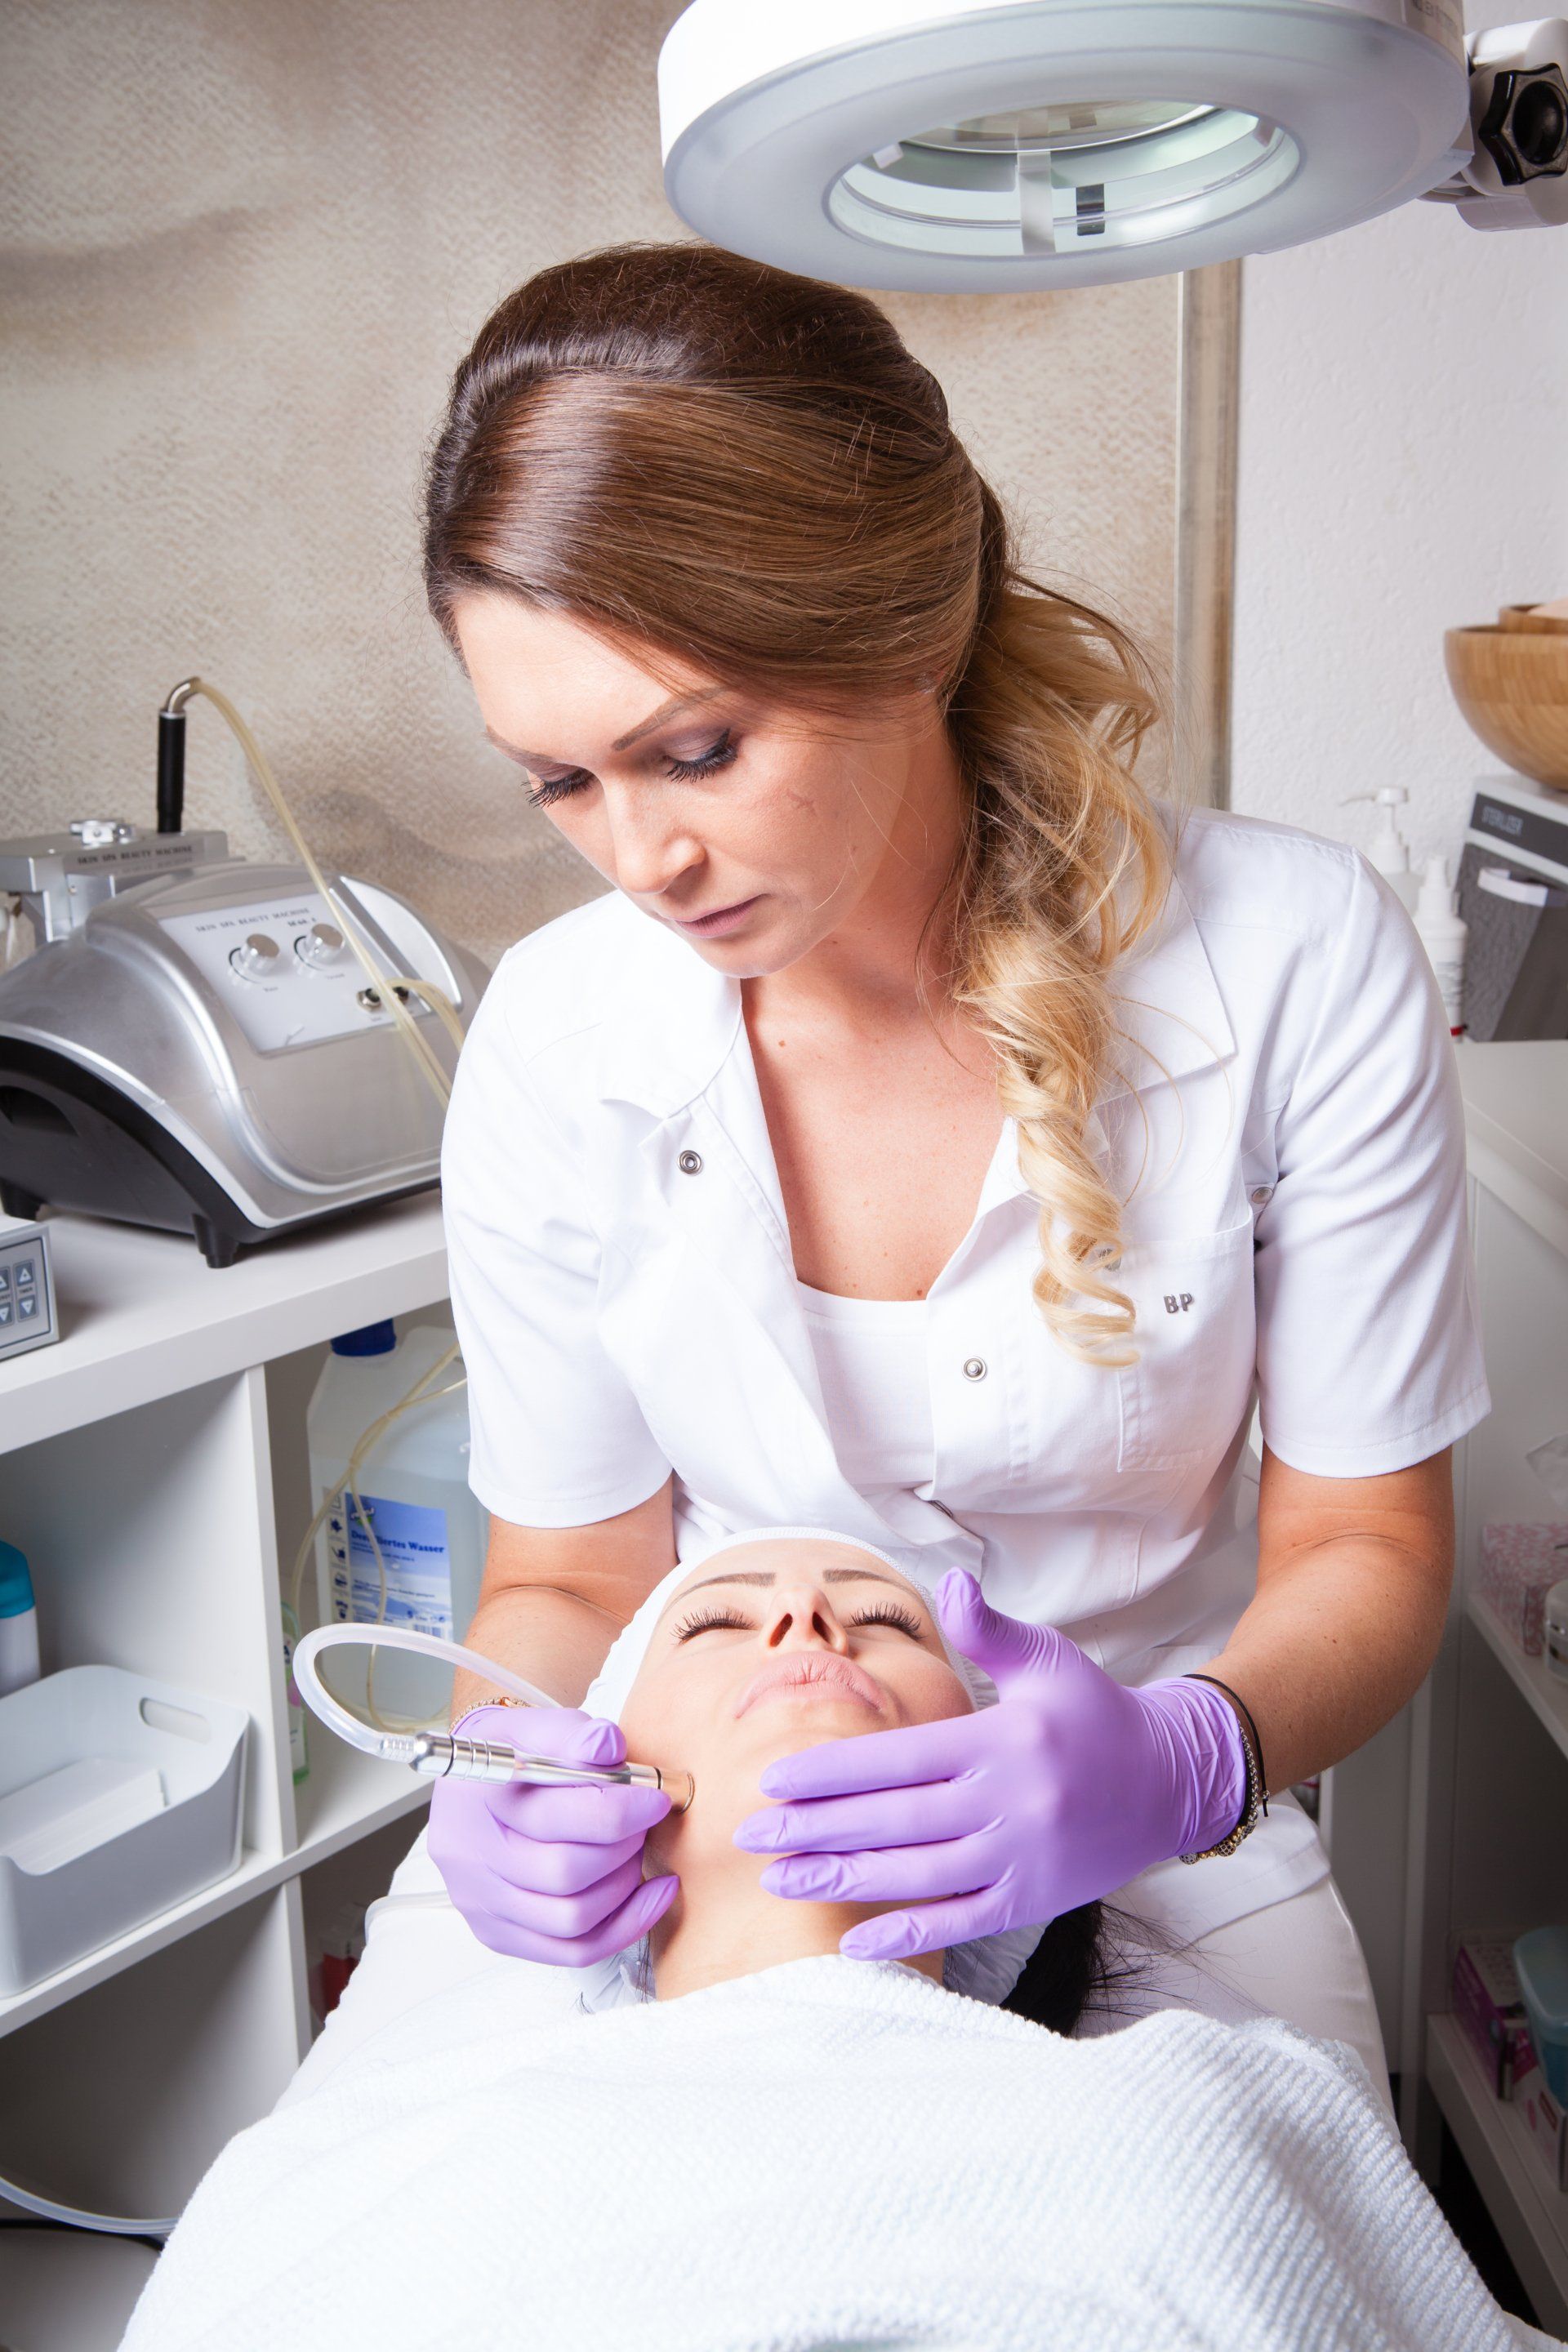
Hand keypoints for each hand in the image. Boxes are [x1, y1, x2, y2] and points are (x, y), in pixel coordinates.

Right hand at [427, 1705, 677, 1964]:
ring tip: (635, 1853)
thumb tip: (607, 1744)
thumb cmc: (514, 1754)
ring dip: (622, 1887)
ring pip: (570, 1919)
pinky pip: (570, 1951)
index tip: (654, 1799)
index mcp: (478, 1799)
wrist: (477, 1783)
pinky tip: (650, 1895)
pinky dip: (622, 1926)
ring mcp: (482, 1903)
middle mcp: (472, 1858)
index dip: (617, 1811)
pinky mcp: (499, 1934)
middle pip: (563, 1873)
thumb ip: (572, 1732)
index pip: (553, 1818)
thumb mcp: (535, 1725)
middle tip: (643, 1824)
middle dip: (621, 1848)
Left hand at [733, 1569, 1247, 1962]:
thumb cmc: (1095, 1714)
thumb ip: (990, 1629)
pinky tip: (853, 1941)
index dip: (833, 1771)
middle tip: (751, 1834)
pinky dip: (907, 1935)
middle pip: (896, 1820)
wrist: (1170, 1781)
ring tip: (779, 1880)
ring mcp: (1022, 1858)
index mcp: (1003, 1741)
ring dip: (843, 1879)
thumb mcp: (1048, 1660)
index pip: (899, 1759)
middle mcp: (1010, 1803)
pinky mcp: (1033, 1899)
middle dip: (817, 1828)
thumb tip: (950, 1581)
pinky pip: (961, 1922)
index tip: (773, 1778)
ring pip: (918, 1875)